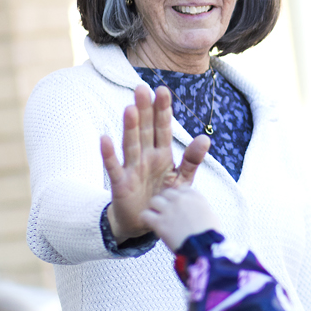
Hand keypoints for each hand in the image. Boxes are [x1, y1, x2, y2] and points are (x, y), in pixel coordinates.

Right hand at [99, 85, 210, 242]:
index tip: (163, 90)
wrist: (145, 221)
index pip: (163, 128)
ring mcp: (132, 168)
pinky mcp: (121, 183)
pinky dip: (109, 154)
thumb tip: (205, 138)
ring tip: (130, 109)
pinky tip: (105, 138)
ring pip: (131, 144)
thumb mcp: (182, 179)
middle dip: (145, 110)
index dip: (163, 110)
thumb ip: (192, 160)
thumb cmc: (163, 197)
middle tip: (142, 88)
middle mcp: (146, 156)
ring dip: (130, 127)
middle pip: (146, 130)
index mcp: (162, 153)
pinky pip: (114, 167)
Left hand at [140, 186, 217, 252]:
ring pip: (154, 201)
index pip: (181, 188)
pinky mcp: (160, 223)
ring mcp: (169, 210)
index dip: (178, 197)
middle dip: (165, 201)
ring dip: (154, 208)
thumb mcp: (211, 215)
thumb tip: (195, 210)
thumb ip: (201, 208)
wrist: (204, 248)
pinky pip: (145, 215)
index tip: (178, 204)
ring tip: (156, 217)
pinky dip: (145, 219)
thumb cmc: (210, 235)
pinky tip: (148, 223)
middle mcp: (181, 200)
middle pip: (166, 193)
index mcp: (195, 197)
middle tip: (165, 212)